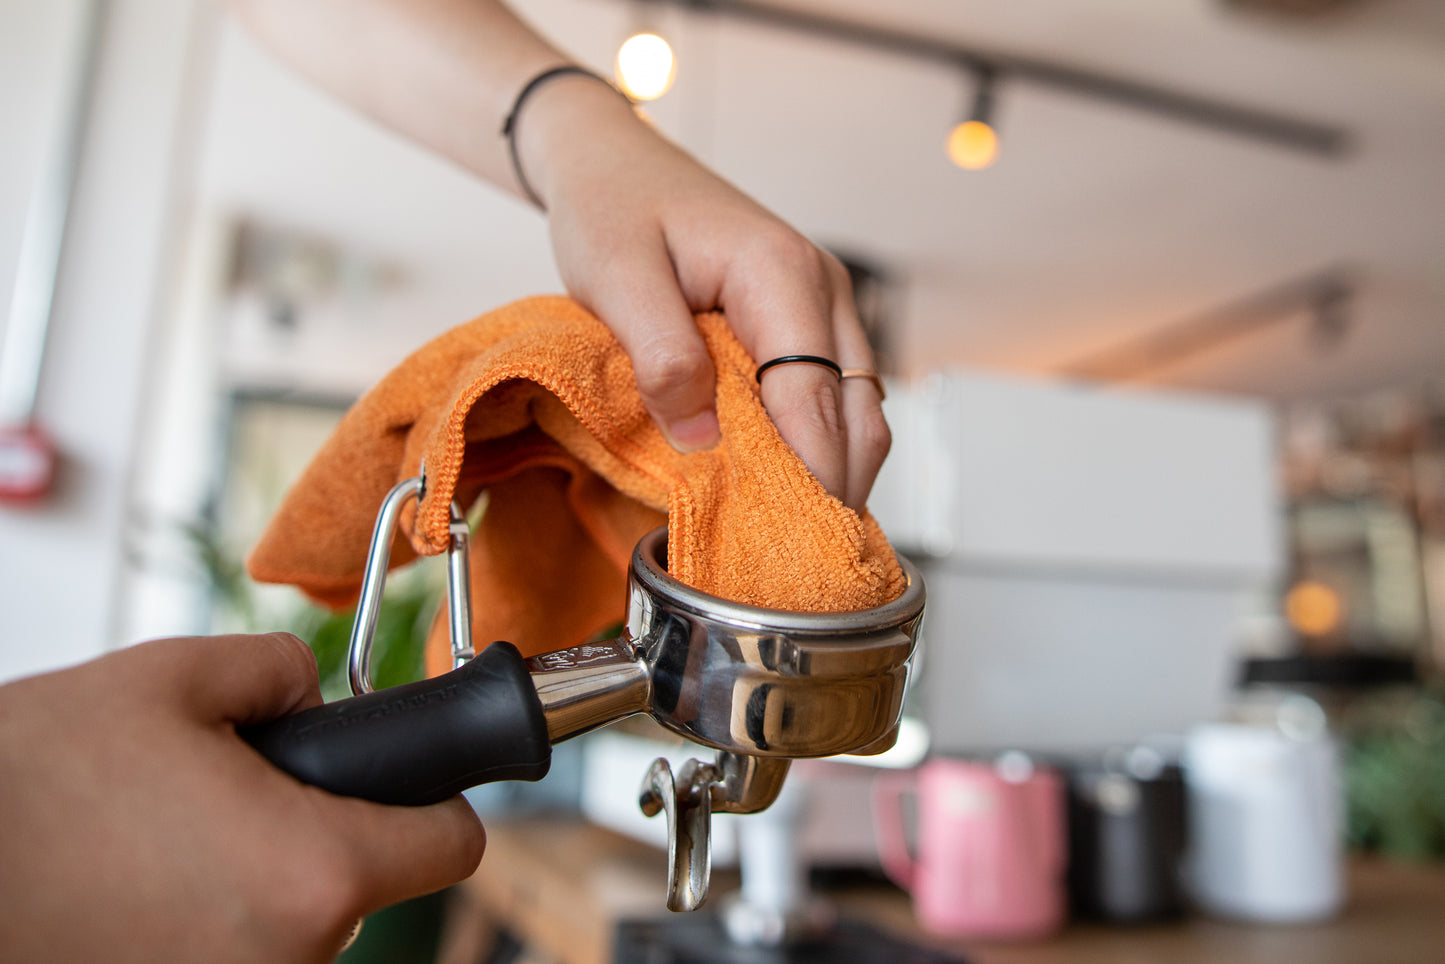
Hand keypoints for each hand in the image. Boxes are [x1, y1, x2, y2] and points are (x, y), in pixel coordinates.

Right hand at [0, 633, 483, 963]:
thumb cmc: (35, 776)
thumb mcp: (173, 677)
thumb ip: (282, 670)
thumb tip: (316, 695)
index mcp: (312, 870)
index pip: (451, 846)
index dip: (434, 799)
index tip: (392, 777)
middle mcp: (290, 958)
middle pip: (366, 881)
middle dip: (320, 827)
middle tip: (234, 788)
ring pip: (299, 920)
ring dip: (260, 874)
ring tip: (167, 833)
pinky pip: (239, 951)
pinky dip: (212, 915)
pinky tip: (144, 880)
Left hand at [227, 0, 890, 508]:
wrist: (613, 161)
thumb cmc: (612, 207)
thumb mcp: (616, 278)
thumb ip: (663, 356)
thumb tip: (704, 439)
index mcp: (781, 274)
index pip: (813, 394)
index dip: (811, 472)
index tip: (801, 541)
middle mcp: (820, 290)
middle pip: (857, 409)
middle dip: (838, 485)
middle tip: (803, 562)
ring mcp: (820, 307)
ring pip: (857, 408)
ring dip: (835, 470)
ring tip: (799, 538)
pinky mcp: (802, 323)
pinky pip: (832, 395)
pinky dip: (821, 445)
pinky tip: (788, 488)